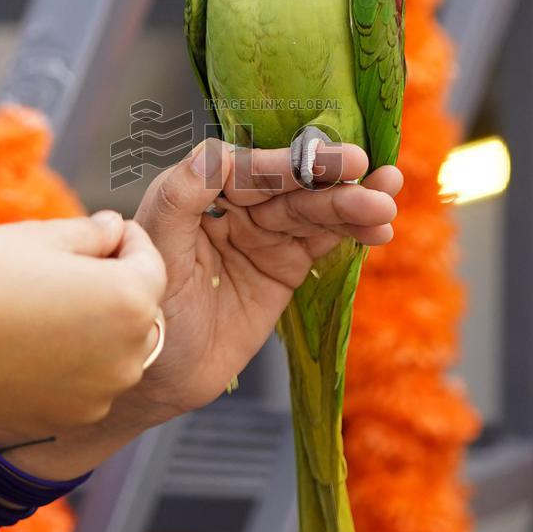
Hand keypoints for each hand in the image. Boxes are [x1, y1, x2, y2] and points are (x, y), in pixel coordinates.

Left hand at [0, 139, 400, 479]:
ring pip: (313, 211)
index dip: (289, 162)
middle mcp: (234, 206)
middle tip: (373, 174)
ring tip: (386, 204)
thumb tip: (214, 154)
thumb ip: (180, 198)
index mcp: (198, 191)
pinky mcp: (283, 268)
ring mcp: (262, 236)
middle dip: (332, 180)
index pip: (250, 167)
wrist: (158, 377)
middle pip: (290, 185)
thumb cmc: (146, 311)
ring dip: (353, 205)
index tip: (325, 160)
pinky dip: (353, 234)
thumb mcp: (155, 252)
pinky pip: (322, 243)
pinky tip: (379, 230)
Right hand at [0, 215, 165, 434]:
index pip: (151, 261)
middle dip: (119, 282)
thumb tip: (114, 229)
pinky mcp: (72, 416)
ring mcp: (101, 392)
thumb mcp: (39, 236)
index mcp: (128, 300)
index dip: (130, 239)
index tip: (108, 231)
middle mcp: (127, 354)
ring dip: (101, 324)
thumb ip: (92, 232)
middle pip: (141, 307)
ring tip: (53, 303)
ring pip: (119, 346)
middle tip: (78, 264)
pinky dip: (79, 360)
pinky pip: (92, 380)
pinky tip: (37, 340)